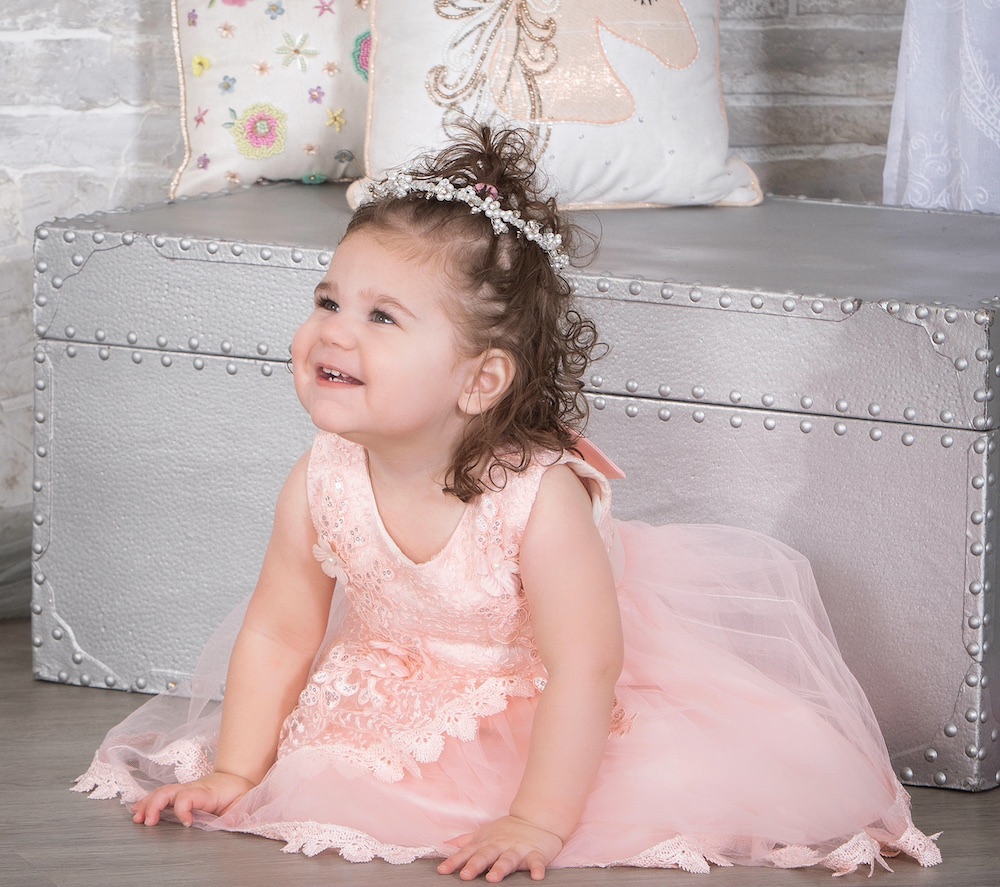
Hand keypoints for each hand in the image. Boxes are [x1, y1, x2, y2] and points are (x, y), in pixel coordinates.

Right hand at [131, 771, 254, 826]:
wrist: (237, 778)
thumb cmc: (238, 793)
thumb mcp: (240, 805)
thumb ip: (233, 816)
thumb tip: (229, 827)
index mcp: (206, 793)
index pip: (188, 796)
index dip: (183, 810)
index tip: (187, 824)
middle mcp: (192, 789)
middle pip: (168, 791)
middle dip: (155, 805)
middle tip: (148, 823)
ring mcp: (184, 789)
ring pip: (162, 792)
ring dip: (148, 804)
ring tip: (137, 818)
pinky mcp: (180, 793)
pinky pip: (161, 795)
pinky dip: (148, 802)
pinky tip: (138, 810)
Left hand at [437, 815, 563, 882]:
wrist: (536, 819)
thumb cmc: (507, 831)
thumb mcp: (484, 834)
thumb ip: (466, 841)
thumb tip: (446, 845)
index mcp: (487, 843)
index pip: (468, 852)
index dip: (455, 861)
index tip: (442, 870)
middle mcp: (500, 846)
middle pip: (486, 855)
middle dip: (475, 865)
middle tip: (465, 875)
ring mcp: (517, 849)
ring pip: (508, 859)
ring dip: (501, 868)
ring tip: (493, 878)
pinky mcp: (535, 853)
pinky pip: (536, 862)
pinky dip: (537, 868)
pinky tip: (536, 876)